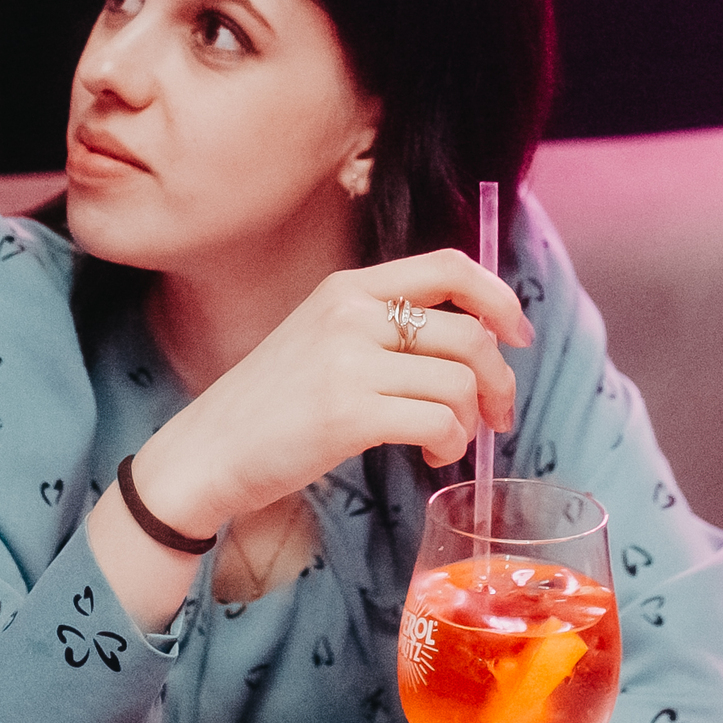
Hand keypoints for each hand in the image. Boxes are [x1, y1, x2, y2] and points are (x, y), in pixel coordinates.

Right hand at [137, 248, 532, 539]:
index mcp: (346, 289)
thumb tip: (472, 339)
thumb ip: (381, 329)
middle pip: (469, 333)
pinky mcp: (348, 414)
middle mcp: (350, 314)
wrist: (204, 453)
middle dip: (500, 381)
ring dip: (469, 423)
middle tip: (498, 415)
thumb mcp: (319, 341)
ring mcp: (347, 362)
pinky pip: (438, 422)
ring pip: (460, 383)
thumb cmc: (267, 408)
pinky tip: (432, 456)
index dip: (500, 298)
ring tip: (448, 443)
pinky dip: (450, 444)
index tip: (517, 334)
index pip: (449, 266)